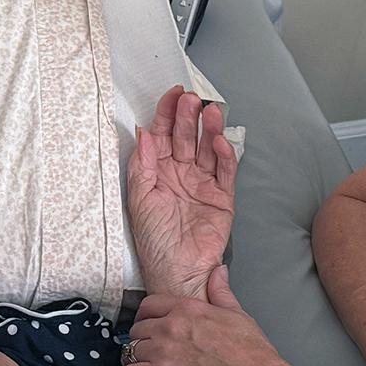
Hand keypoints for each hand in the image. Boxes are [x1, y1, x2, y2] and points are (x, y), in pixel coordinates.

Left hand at [122, 266, 294, 365]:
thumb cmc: (252, 353)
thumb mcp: (237, 314)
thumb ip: (221, 291)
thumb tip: (218, 271)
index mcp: (188, 308)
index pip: (148, 305)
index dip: (146, 317)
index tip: (150, 327)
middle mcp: (171, 325)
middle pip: (136, 329)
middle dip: (141, 340)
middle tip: (149, 350)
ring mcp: (164, 349)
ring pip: (130, 351)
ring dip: (136, 359)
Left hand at [127, 86, 236, 302]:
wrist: (176, 271)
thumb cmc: (154, 241)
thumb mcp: (140, 198)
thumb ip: (141, 164)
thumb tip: (142, 132)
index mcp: (158, 171)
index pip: (162, 134)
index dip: (167, 113)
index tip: (173, 94)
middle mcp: (181, 173)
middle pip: (186, 137)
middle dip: (188, 117)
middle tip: (192, 100)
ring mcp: (202, 184)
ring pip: (208, 149)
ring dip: (209, 130)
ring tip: (210, 113)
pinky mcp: (222, 197)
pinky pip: (225, 171)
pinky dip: (225, 156)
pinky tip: (220, 142)